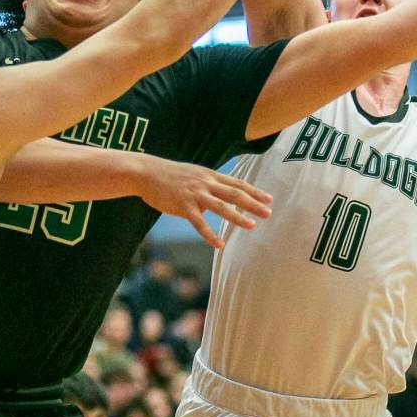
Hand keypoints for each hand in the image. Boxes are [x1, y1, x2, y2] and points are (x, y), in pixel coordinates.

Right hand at [135, 157, 272, 249]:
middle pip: (234, 193)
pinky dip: (210, 235)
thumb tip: (219, 199)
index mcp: (209, 175)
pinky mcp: (183, 205)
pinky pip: (199, 223)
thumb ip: (207, 185)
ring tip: (252, 226)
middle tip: (269, 212)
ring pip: (221, 206)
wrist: (146, 172)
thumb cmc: (170, 175)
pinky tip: (220, 244)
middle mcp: (205, 183)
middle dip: (253, 203)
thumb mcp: (193, 175)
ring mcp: (194, 194)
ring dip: (237, 217)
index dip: (254, 191)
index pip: (236, 183)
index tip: (269, 198)